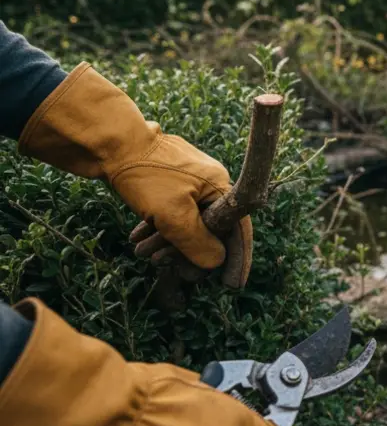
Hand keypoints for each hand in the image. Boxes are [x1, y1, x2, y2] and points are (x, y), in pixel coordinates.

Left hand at [18, 63, 252, 287]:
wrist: (108, 141)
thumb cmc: (145, 175)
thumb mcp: (174, 216)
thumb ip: (198, 243)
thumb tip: (215, 262)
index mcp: (219, 186)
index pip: (237, 228)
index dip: (237, 258)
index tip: (232, 284)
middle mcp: (208, 181)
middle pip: (209, 227)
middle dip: (188, 251)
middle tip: (171, 270)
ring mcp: (186, 178)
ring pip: (185, 219)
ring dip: (166, 241)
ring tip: (144, 254)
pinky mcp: (164, 177)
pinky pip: (169, 209)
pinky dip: (156, 226)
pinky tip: (139, 236)